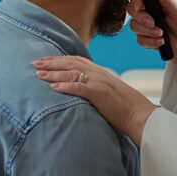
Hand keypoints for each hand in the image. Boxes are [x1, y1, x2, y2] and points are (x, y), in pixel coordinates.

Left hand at [34, 56, 155, 145]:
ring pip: (72, 72)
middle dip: (52, 63)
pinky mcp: (100, 93)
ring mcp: (100, 82)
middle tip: (36, 63)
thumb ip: (96, 91)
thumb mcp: (110, 95)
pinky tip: (53, 87)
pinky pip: (79, 87)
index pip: (78, 61)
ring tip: (39, 73)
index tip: (47, 60)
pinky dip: (65, 85)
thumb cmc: (126, 110)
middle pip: (72, 63)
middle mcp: (100, 74)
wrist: (141, 115)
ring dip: (54, 72)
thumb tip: (84, 94)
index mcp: (102, 73)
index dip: (61, 59)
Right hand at [128, 0, 176, 81]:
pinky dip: (150, 42)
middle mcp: (149, 12)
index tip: (141, 7)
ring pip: (134, 26)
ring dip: (148, 32)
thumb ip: (169, 2)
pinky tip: (161, 42)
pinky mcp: (147, 38)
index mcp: (156, 2)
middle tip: (152, 23)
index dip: (136, 0)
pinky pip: (140, 40)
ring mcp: (147, 26)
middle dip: (141, 18)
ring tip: (162, 34)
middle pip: (132, 11)